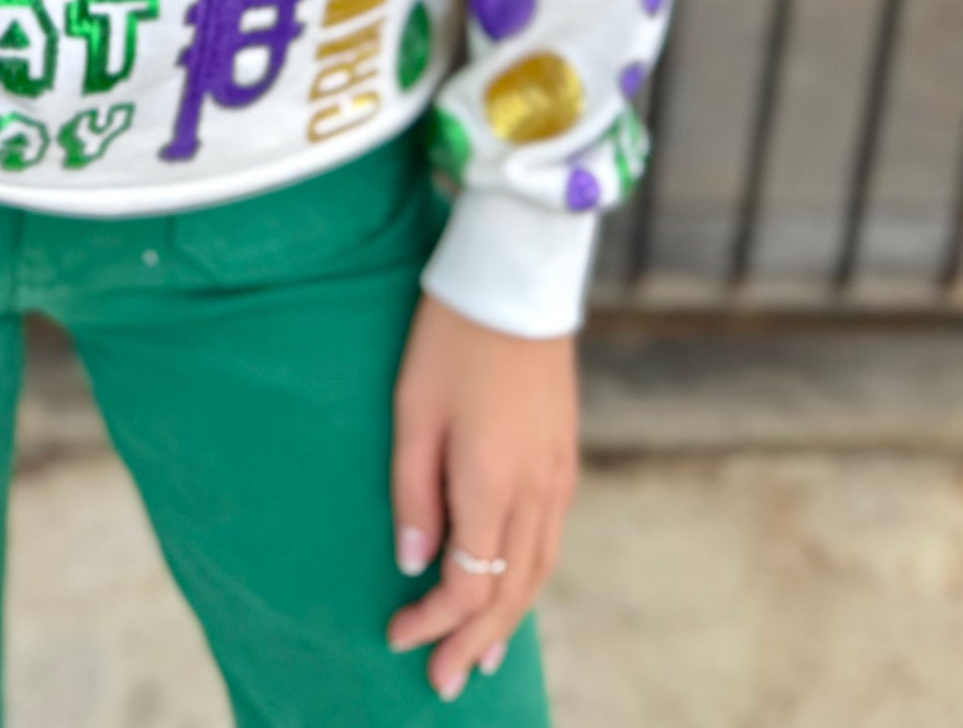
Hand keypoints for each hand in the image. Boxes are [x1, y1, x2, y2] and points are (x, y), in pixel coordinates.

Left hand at [386, 293, 578, 701]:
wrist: (515, 278)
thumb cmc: (450, 338)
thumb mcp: (412, 412)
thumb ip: (414, 493)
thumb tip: (414, 563)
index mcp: (491, 484)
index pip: (467, 585)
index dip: (433, 622)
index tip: (397, 637)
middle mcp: (535, 490)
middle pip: (509, 592)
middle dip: (473, 641)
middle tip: (445, 683)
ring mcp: (557, 474)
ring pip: (538, 571)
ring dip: (509, 619)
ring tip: (482, 655)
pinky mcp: (565, 456)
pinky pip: (551, 539)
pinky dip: (530, 579)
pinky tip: (513, 588)